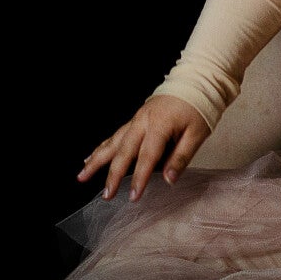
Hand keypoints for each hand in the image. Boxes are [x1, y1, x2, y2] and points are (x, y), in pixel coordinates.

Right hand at [78, 94, 209, 200]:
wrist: (194, 83)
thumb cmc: (198, 109)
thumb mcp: (197, 134)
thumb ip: (181, 157)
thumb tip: (170, 180)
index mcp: (159, 125)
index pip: (147, 157)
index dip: (140, 178)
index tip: (134, 196)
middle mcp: (142, 122)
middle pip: (123, 151)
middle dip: (112, 175)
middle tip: (106, 195)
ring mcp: (136, 120)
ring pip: (112, 142)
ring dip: (96, 160)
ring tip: (82, 175)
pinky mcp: (134, 121)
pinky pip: (114, 136)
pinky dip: (101, 148)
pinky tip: (90, 158)